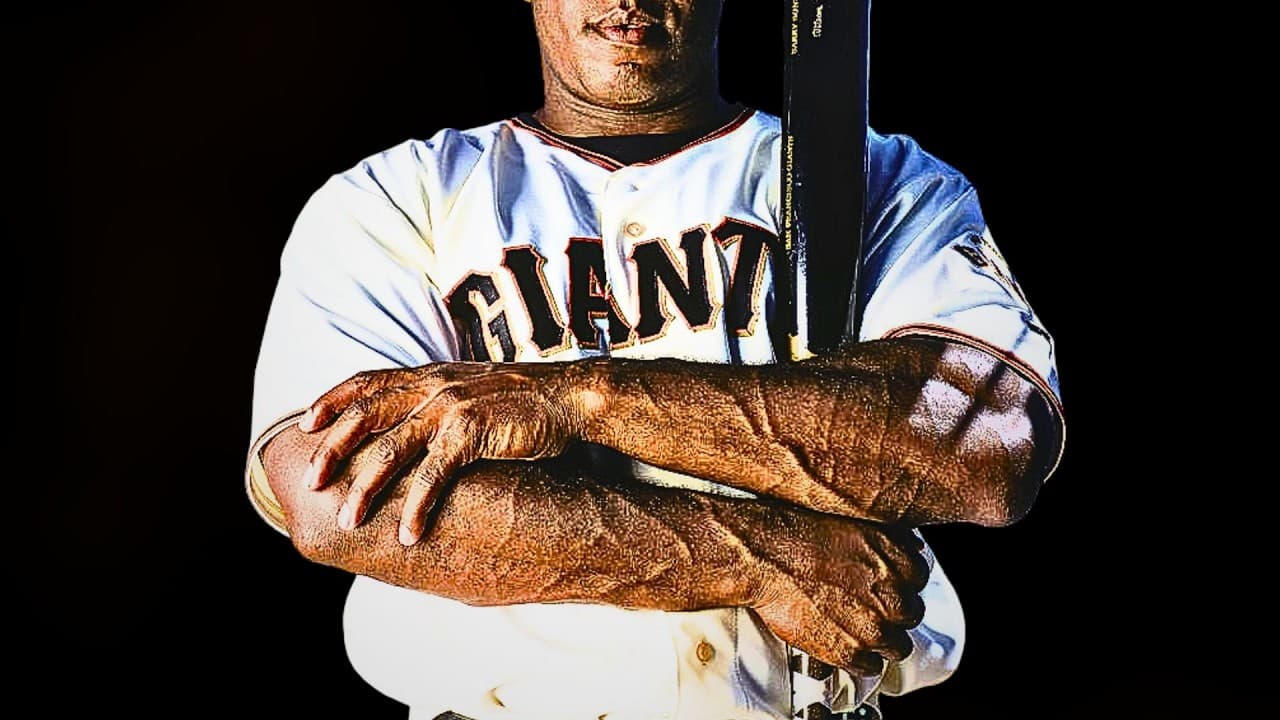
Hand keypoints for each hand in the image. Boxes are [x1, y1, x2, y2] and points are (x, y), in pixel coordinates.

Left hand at [298, 362, 600, 544]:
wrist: (568, 398)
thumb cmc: (520, 403)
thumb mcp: (470, 391)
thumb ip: (436, 403)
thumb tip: (407, 430)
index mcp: (428, 374)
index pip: (367, 381)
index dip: (332, 400)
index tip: (305, 424)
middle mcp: (433, 386)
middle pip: (367, 415)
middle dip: (333, 450)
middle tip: (312, 483)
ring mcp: (451, 406)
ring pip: (392, 449)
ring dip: (366, 488)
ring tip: (348, 520)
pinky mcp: (473, 431)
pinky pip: (434, 473)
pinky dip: (417, 506)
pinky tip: (407, 533)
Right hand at [732, 507, 930, 675]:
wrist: (766, 557)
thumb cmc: (802, 535)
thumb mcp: (857, 522)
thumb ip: (892, 539)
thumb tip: (912, 547)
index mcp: (899, 564)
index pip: (919, 581)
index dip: (900, 584)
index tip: (887, 586)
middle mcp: (893, 597)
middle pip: (911, 615)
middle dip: (893, 613)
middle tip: (871, 607)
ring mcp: (873, 628)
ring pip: (897, 647)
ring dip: (881, 640)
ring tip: (860, 630)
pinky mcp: (848, 652)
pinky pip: (869, 667)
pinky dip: (859, 659)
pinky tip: (845, 644)